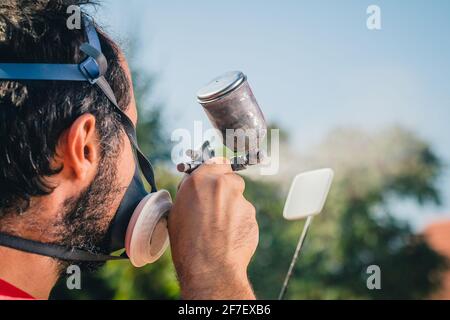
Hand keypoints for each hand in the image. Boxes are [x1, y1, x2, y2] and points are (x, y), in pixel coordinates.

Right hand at [168, 157, 258, 299]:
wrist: (209, 268)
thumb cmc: (187, 244)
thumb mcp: (176, 213)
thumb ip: (190, 194)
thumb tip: (196, 189)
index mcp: (198, 180)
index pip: (215, 163)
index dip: (216, 173)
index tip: (215, 181)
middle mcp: (221, 184)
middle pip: (230, 178)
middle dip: (226, 189)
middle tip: (217, 207)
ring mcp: (239, 198)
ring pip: (238, 197)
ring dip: (233, 207)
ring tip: (221, 228)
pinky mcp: (251, 213)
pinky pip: (245, 214)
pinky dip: (240, 222)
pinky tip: (230, 236)